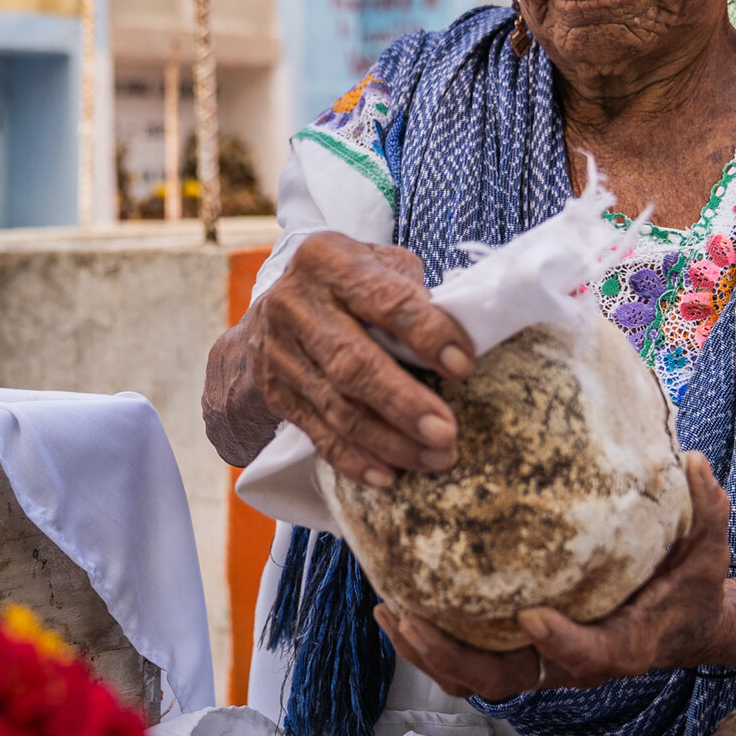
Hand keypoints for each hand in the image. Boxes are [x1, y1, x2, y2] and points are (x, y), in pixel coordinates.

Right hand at [244, 233, 476, 484]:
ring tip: (436, 457)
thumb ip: (411, 292)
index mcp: (327, 260)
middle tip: (447, 432)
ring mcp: (280, 353)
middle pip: (352, 362)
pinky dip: (354, 459)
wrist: (272, 313)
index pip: (384, 300)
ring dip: (389, 440)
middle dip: (404, 402)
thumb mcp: (377, 266)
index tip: (463, 365)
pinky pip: (318, 433)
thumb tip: (459, 336)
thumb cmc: (348, 286)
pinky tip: (389, 476)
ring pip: (337, 406)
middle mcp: (295, 305)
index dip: (426, 333)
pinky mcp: (276, 394)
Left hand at [374, 454, 735, 700]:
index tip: (531, 616)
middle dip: (455, 655)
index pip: (589, 654)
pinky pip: (468, 661)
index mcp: (623, 643)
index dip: (560, 642)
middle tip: (413, 617)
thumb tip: (695, 462)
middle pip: (505, 679)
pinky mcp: (520, 651)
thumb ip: (706, 509)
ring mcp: (540, 662)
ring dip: (429, 652)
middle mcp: (572, 663)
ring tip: (390, 611)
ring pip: (475, 677)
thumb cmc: (693, 585)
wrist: (682, 625)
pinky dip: (431, 643)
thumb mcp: (710, 548)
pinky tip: (397, 604)